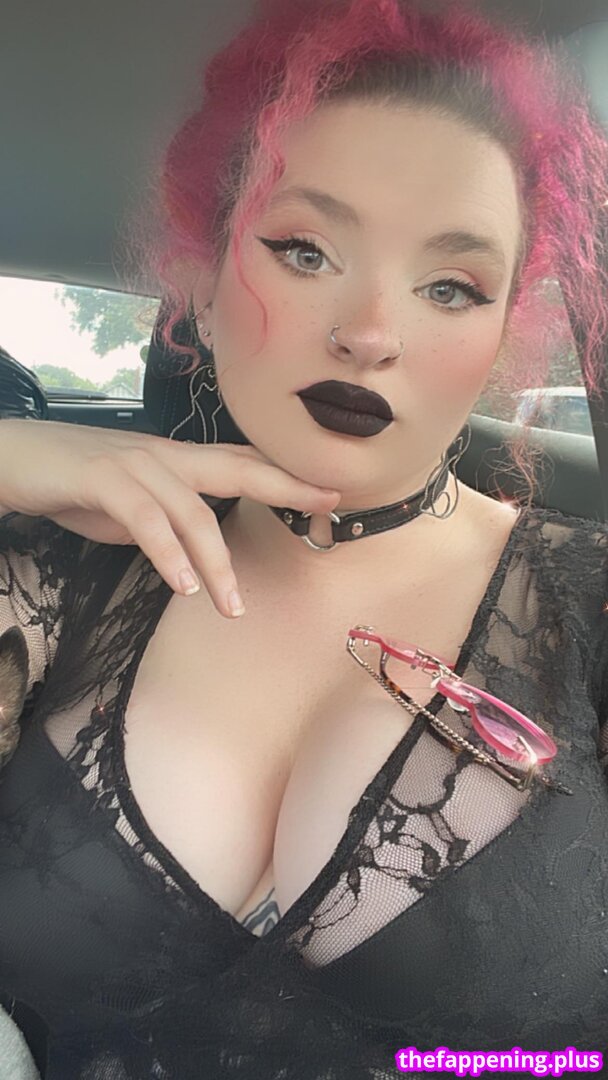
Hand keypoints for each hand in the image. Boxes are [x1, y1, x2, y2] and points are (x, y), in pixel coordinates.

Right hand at [0, 419, 339, 618]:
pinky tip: (184, 586)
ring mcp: (136, 465)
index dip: (286, 476)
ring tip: (233, 607)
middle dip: (285, 487)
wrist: (16, 460)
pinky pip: (146, 521)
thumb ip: (174, 517)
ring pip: (193, 512)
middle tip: (324, 507)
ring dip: (217, 563)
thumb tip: (200, 545)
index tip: (328, 493)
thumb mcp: (137, 501)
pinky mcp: (103, 480)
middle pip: (238, 469)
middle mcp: (165, 456)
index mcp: (178, 460)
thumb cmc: (77, 482)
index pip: (242, 462)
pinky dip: (168, 555)